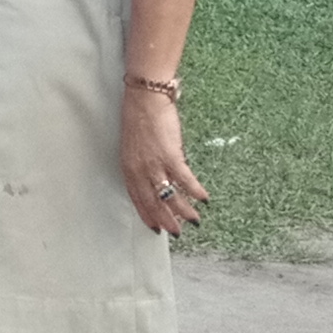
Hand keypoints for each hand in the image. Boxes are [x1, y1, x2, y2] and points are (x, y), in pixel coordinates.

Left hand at [120, 91, 206, 233]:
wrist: (144, 99)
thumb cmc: (139, 118)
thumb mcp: (133, 146)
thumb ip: (142, 164)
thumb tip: (156, 177)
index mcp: (128, 167)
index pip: (137, 198)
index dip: (147, 214)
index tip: (155, 227)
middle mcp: (139, 170)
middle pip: (153, 202)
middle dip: (165, 220)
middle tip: (176, 232)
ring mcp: (154, 164)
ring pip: (169, 196)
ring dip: (183, 210)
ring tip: (194, 220)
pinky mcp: (170, 155)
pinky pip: (184, 179)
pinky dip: (195, 190)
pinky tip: (204, 198)